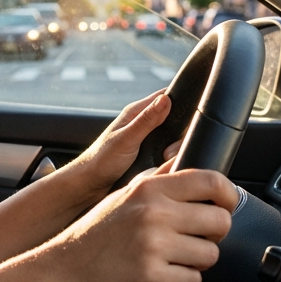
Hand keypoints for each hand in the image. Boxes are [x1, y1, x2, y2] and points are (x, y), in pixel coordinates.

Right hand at [44, 167, 237, 281]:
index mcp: (149, 189)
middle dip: (214, 234)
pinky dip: (182, 281)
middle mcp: (154, 213)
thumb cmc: (95, 232)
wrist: (64, 268)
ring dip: (197, 260)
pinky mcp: (153, 276)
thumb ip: (157, 178)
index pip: (211, 181)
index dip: (229, 195)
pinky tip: (162, 273)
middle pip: (220, 221)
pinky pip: (194, 280)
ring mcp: (154, 246)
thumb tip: (185, 162)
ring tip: (173, 257)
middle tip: (197, 237)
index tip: (226, 205)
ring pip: (211, 255)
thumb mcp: (124, 194)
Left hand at [66, 90, 180, 206]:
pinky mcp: (149, 154)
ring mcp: (146, 139)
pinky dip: (171, 158)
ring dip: (175, 148)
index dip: (182, 101)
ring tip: (164, 159)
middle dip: (179, 134)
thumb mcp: (126, 139)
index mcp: (136, 112)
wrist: (89, 184)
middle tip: (167, 152)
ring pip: (173, 137)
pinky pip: (168, 151)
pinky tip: (167, 166)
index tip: (190, 118)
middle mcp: (142, 123)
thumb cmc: (101, 160)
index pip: (166, 96)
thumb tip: (166, 99)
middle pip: (175, 119)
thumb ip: (146, 120)